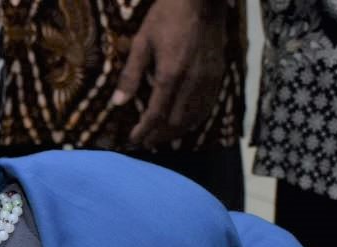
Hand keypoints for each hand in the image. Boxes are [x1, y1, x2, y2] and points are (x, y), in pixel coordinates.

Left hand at [114, 0, 227, 149]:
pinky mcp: (219, 73)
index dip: (144, 131)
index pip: (155, 114)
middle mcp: (191, 81)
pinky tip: (185, 123)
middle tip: (145, 140)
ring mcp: (208, 78)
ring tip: (162, 137)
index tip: (133, 140)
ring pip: (193, 117)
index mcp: (170, 74)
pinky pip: (208, 105)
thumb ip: (130, 75)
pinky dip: (195, 119)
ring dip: (176, 131)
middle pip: (175, 121)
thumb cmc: (167, 16)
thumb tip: (117, 103)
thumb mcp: (142, 42)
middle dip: (159, 134)